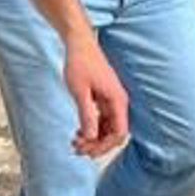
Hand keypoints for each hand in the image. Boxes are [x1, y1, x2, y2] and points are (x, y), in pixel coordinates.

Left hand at [64, 33, 129, 159]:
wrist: (79, 44)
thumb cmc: (80, 63)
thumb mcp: (80, 91)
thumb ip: (87, 115)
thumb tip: (91, 138)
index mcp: (117, 100)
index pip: (119, 132)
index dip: (105, 146)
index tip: (88, 151)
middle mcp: (118, 102)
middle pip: (114, 133)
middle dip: (97, 144)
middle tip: (77, 149)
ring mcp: (111, 100)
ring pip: (107, 128)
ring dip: (93, 138)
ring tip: (75, 142)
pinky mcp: (104, 98)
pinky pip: (102, 120)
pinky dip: (91, 128)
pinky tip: (78, 132)